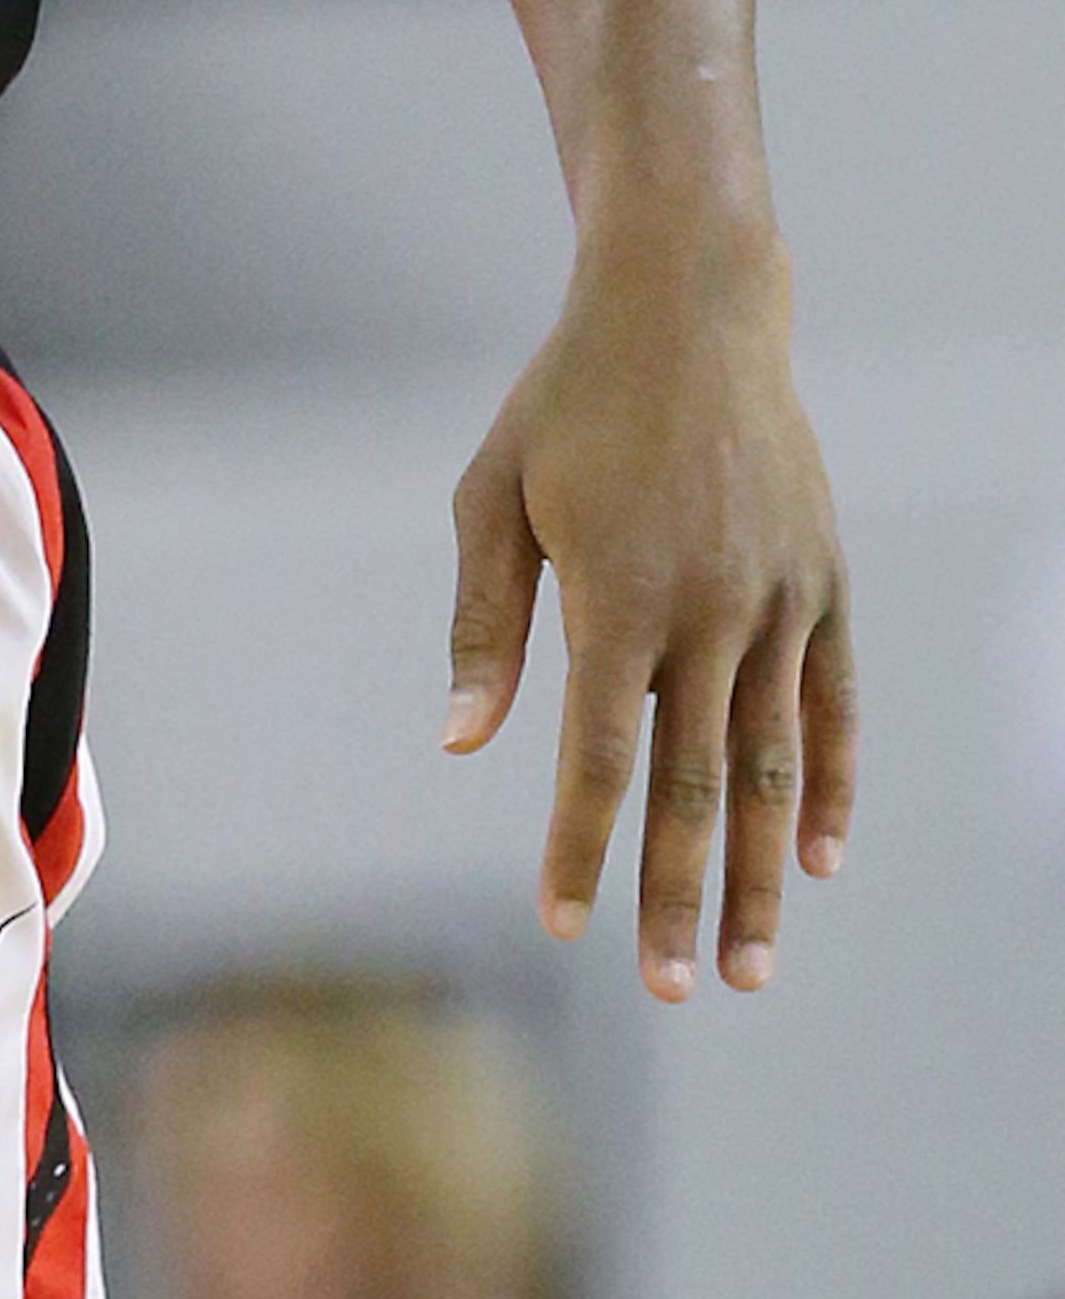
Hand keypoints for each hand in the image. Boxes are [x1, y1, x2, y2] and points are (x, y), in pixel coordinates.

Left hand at [445, 217, 855, 998]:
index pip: (597, 758)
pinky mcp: (824, 581)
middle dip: (682, 897)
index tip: (564, 924)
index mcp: (616, 595)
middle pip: (695, 786)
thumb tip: (463, 740)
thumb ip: (485, 624)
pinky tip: (817, 857)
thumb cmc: (567, 403)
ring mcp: (778, 599)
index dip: (581, 848)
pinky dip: (830, 784)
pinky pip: (834, 705)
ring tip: (749, 964)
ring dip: (761, 871)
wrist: (689, 308)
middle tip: (675, 990)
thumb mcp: (495, 496)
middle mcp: (709, 610)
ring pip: (773, 765)